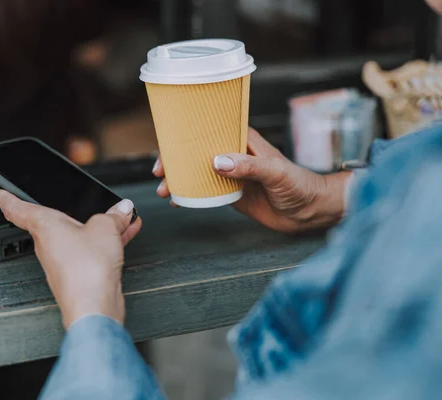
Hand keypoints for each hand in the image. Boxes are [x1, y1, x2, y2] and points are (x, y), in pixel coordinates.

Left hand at [0, 190, 141, 327]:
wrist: (93, 306)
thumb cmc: (86, 269)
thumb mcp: (105, 228)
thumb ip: (114, 216)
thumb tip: (122, 209)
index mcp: (45, 226)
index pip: (19, 210)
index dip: (9, 200)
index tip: (1, 195)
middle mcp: (48, 245)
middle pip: (59, 222)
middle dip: (78, 213)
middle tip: (93, 204)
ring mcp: (61, 262)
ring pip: (80, 238)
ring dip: (99, 229)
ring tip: (122, 220)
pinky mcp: (77, 276)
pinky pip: (90, 252)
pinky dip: (105, 244)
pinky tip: (124, 237)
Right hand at [154, 128, 349, 233]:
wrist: (311, 212)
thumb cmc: (300, 184)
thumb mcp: (275, 172)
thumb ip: (248, 166)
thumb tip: (216, 162)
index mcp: (244, 141)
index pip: (210, 130)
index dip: (186, 135)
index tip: (169, 144)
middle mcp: (234, 155)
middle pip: (197, 152)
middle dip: (176, 160)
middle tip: (161, 172)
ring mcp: (232, 175)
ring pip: (198, 172)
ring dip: (180, 179)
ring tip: (165, 190)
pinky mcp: (232, 194)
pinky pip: (206, 192)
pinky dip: (191, 196)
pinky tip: (179, 200)